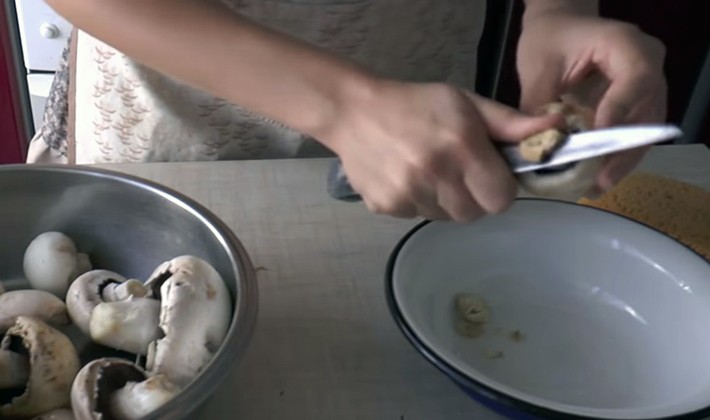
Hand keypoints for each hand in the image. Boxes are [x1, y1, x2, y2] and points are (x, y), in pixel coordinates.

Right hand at [321, 80, 560, 221]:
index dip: (499, 189)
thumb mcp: (466, 103)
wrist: (353, 112)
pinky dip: (419, 202)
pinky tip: (407, 177)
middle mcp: (436, 175)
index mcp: (462, 147)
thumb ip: (510, 124)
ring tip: (430, 171)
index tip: (489, 174)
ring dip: (446, 201)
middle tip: (459, 172)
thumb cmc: (416, 103)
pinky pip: (418, 216)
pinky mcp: (387, 207)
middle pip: (475, 213)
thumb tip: (556, 128)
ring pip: (447, 217)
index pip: (501, 199)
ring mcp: (409, 194)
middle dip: (475, 197)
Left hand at [516, 9, 666, 192]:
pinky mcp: (637, 106)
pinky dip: (615, 157)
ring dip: (621, 161)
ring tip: (595, 187)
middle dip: (623, 151)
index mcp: (626, 45)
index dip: (620, 111)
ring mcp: (647, 88)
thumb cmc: (549, 40)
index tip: (598, 139)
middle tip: (599, 181)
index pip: (635, 79)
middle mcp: (647, 66)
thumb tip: (537, 150)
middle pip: (647, 113)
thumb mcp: (537, 68)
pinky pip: (634, 134)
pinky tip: (595, 179)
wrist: (559, 28)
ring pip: (644, 131)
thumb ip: (538, 106)